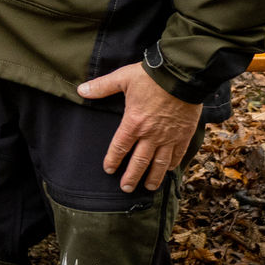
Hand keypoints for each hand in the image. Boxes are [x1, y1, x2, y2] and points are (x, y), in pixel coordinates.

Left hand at [77, 63, 201, 192]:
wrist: (181, 76)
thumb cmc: (150, 76)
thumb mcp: (122, 78)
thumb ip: (102, 87)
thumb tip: (81, 90)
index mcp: (133, 123)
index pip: (120, 147)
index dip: (113, 159)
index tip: (109, 170)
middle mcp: (151, 134)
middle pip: (139, 161)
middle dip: (131, 176)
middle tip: (126, 188)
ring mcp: (169, 137)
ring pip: (159, 163)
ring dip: (153, 177)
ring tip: (148, 188)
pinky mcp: (184, 135)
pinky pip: (178, 154)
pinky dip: (172, 164)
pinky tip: (168, 170)